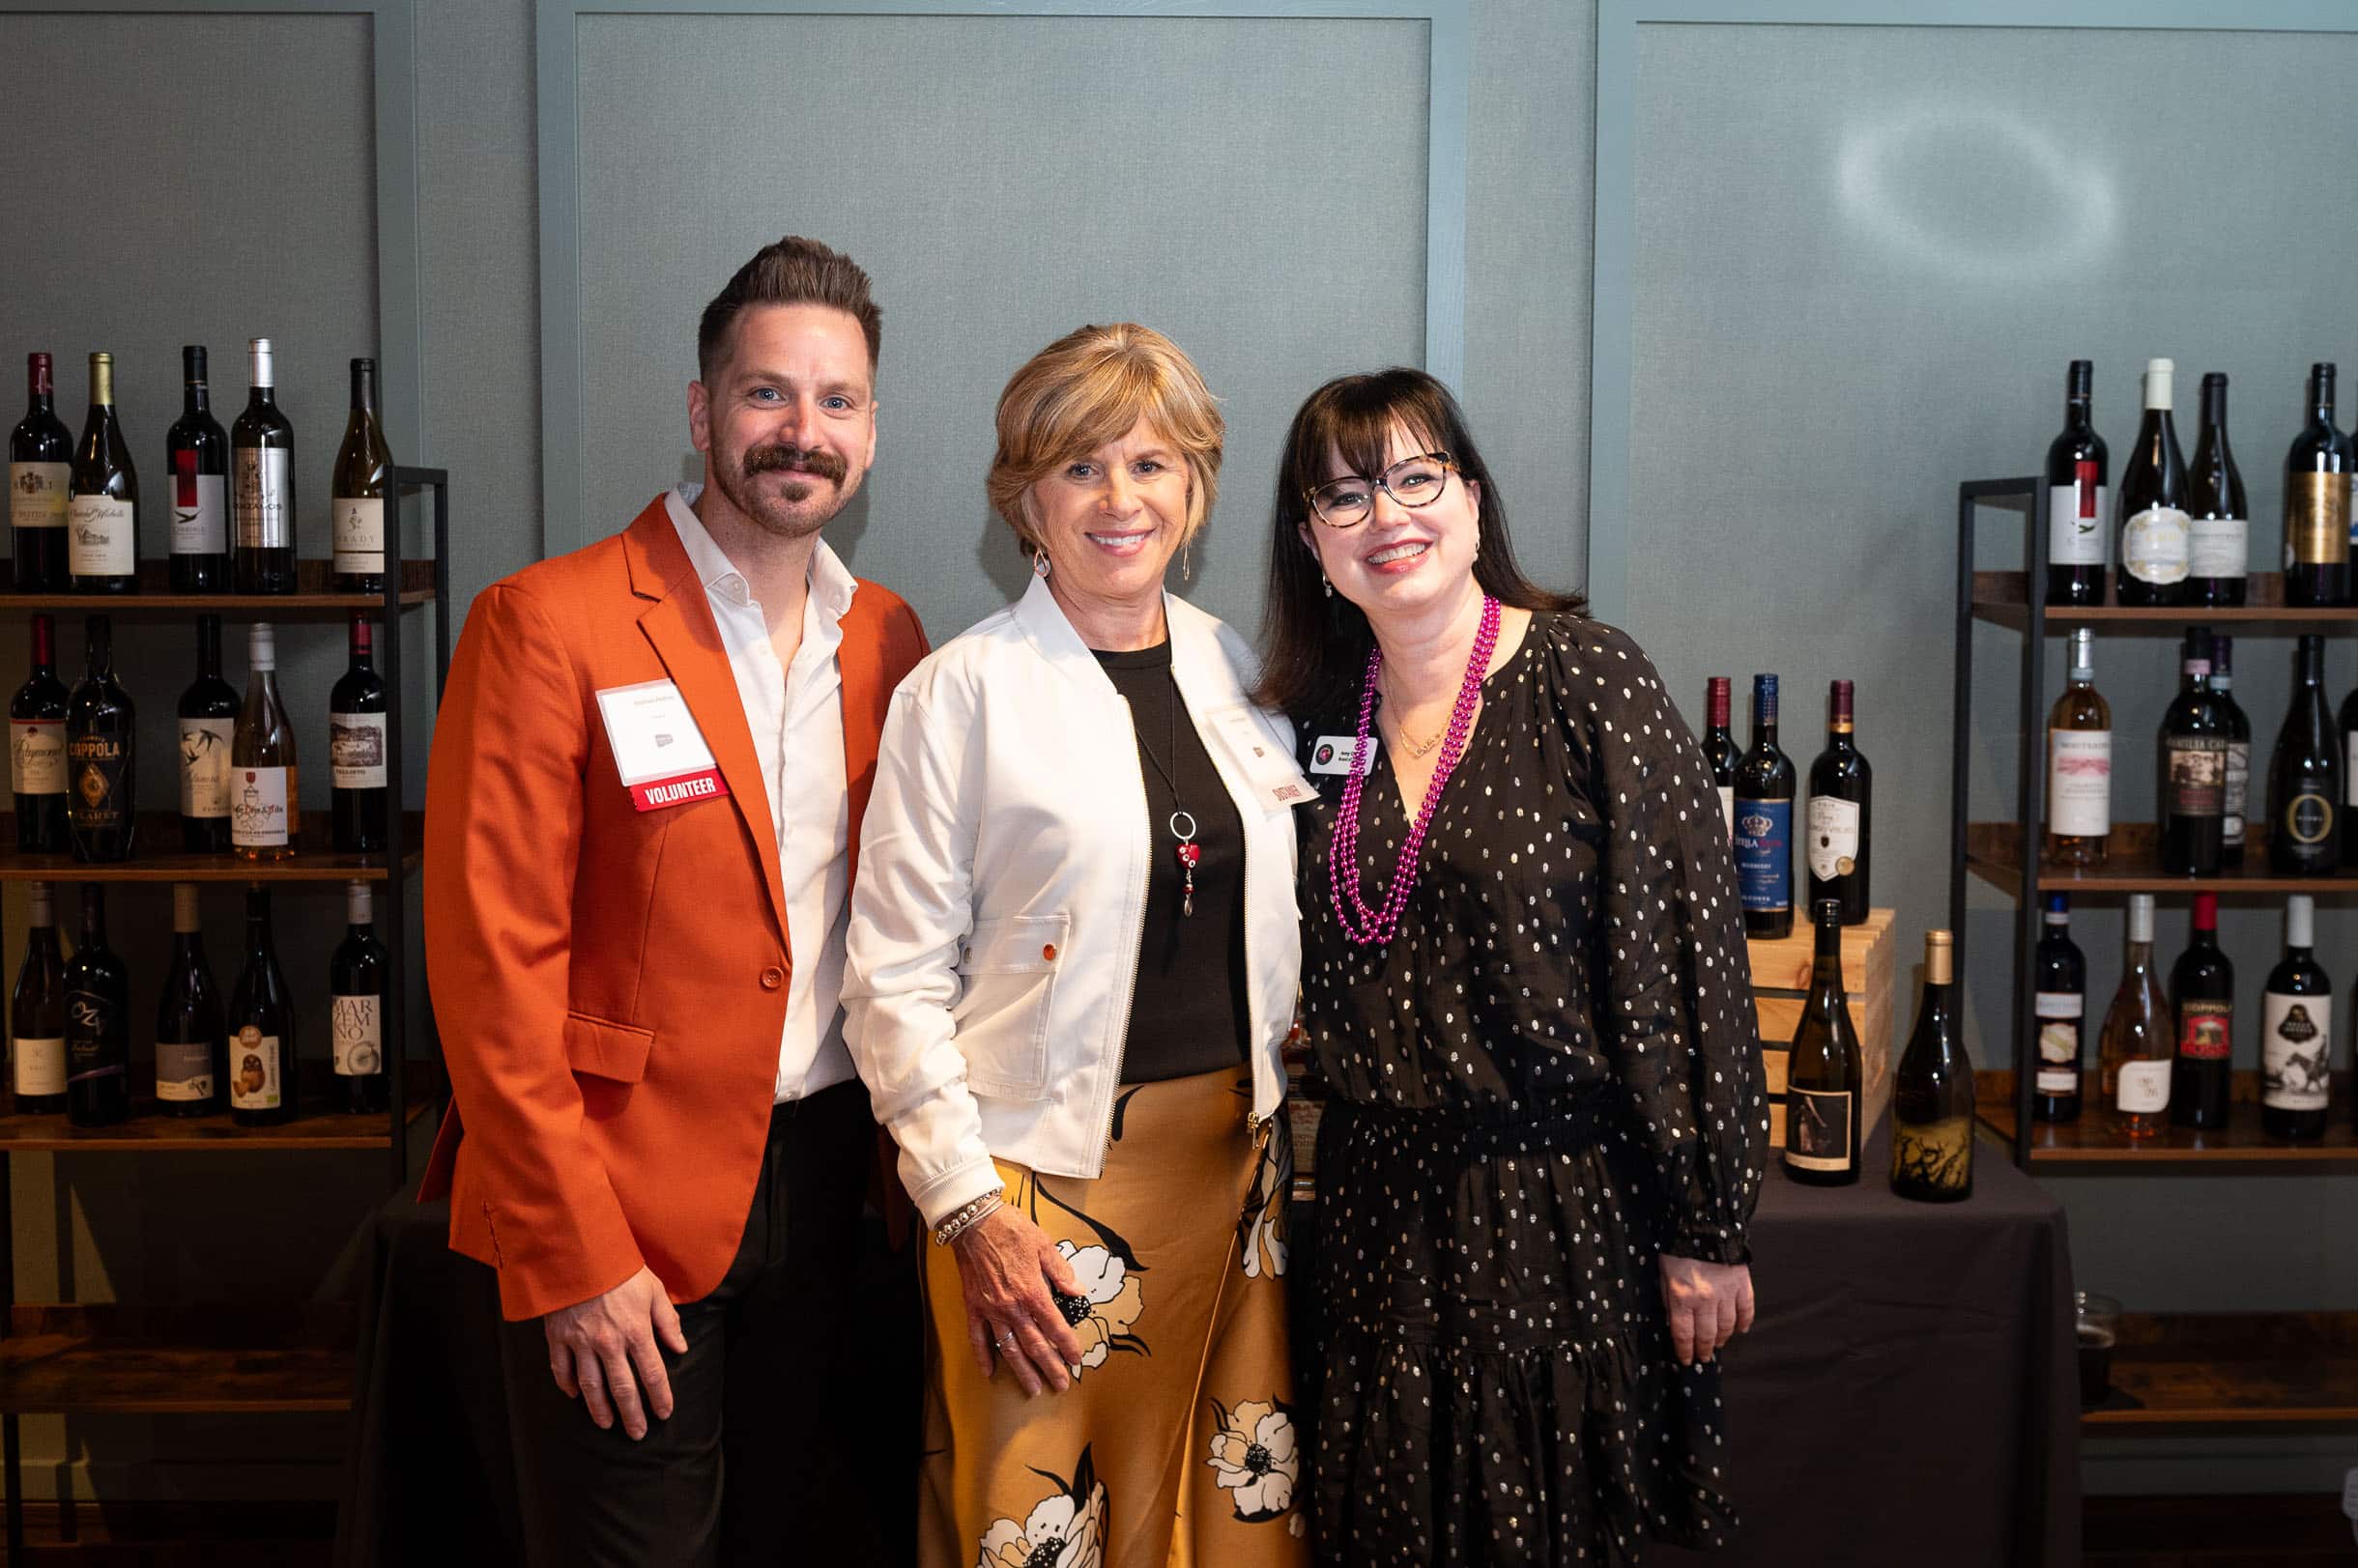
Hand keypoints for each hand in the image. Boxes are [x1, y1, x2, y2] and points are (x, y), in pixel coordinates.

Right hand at [541, 1266, 687, 1439]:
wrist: (578, 1251)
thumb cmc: (620, 1267)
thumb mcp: (653, 1288)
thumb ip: (667, 1320)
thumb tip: (680, 1347)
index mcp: (636, 1330)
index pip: (652, 1373)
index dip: (660, 1396)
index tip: (665, 1413)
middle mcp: (609, 1343)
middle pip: (623, 1388)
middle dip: (632, 1414)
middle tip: (638, 1434)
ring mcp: (581, 1342)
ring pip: (592, 1386)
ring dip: (600, 1409)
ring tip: (607, 1424)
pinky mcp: (558, 1337)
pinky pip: (561, 1369)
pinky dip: (568, 1385)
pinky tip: (575, 1396)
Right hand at [951, 1206, 1085, 1396]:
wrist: (974, 1221)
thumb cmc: (1011, 1229)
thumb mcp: (1044, 1245)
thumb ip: (1061, 1272)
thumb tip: (1078, 1291)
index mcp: (1033, 1292)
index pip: (1055, 1327)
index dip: (1068, 1345)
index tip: (1076, 1359)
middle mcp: (1012, 1307)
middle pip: (1035, 1345)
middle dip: (1050, 1367)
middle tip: (1061, 1385)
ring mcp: (991, 1310)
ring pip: (1009, 1348)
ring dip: (1022, 1371)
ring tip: (1032, 1389)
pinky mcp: (973, 1307)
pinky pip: (977, 1338)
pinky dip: (983, 1356)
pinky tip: (990, 1372)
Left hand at [1659, 1254, 1755, 1365]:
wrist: (1702, 1224)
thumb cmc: (1678, 1247)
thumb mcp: (1663, 1273)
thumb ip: (1668, 1298)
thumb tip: (1673, 1320)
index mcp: (1681, 1297)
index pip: (1683, 1334)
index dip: (1685, 1351)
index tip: (1686, 1359)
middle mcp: (1705, 1299)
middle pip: (1706, 1335)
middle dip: (1704, 1349)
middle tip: (1703, 1356)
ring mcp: (1726, 1293)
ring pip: (1727, 1326)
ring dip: (1722, 1339)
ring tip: (1718, 1344)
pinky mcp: (1742, 1284)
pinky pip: (1747, 1310)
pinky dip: (1745, 1322)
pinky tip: (1741, 1329)